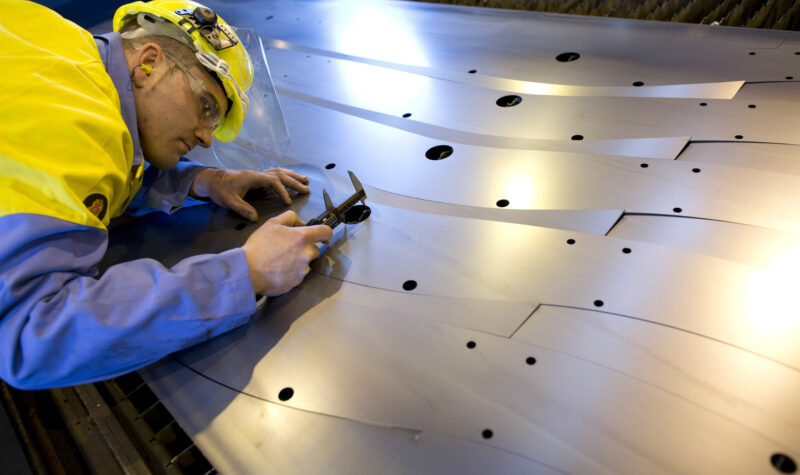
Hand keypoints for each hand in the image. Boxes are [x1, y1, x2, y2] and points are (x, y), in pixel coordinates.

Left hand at [190, 167, 309, 220]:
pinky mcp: (256, 176)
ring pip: (279, 172)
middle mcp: (257, 174)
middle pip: (280, 175)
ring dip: (292, 176)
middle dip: (294, 182)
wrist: (210, 179)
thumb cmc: (219, 189)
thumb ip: (242, 209)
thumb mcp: (228, 201)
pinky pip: (274, 173)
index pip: (273, 181)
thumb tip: (255, 218)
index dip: (283, 191)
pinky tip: (290, 177)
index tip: (288, 202)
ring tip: (304, 180)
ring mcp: (257, 174)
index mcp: (253, 178)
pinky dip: (284, 174)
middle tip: (307, 189)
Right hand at [241, 210, 332, 295]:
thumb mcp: (272, 223)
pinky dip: (291, 273)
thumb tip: (301, 223)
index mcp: (302, 238)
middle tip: (288, 249)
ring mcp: (303, 270)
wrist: (248, 271)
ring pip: (306, 263)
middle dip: (305, 249)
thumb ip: (290, 217)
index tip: (323, 237)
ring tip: (280, 260)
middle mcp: (306, 254)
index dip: (325, 233)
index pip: (326, 232)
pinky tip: (278, 270)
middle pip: (315, 250)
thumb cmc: (259, 246)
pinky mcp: (297, 282)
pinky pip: (298, 275)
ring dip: (298, 261)